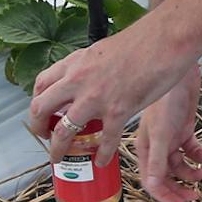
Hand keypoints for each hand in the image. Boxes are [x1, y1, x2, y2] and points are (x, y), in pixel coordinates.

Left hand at [27, 29, 195, 173]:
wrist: (164, 41)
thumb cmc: (140, 42)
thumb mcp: (101, 51)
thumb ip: (87, 67)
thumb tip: (84, 81)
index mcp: (74, 63)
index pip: (41, 85)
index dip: (37, 103)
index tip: (42, 113)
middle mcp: (78, 81)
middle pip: (41, 108)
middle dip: (38, 128)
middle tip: (46, 137)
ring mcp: (96, 98)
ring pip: (63, 131)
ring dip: (59, 149)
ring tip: (61, 158)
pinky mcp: (117, 111)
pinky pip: (104, 141)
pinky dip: (102, 155)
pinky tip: (102, 161)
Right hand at [135, 69, 201, 201]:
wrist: (180, 70)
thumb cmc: (165, 98)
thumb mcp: (161, 133)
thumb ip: (157, 161)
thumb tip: (153, 187)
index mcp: (145, 148)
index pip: (151, 180)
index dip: (164, 195)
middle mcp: (156, 145)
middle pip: (166, 175)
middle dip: (179, 188)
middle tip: (195, 197)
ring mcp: (170, 136)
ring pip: (179, 163)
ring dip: (191, 172)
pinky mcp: (184, 126)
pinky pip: (190, 148)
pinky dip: (198, 154)